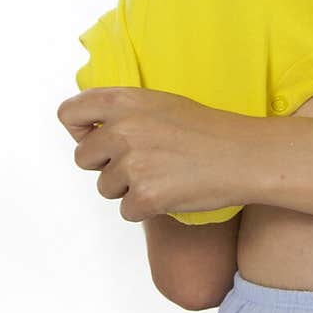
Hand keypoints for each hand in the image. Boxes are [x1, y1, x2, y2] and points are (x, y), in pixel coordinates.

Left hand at [57, 87, 257, 221]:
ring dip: (128, 188)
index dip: (79, 131)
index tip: (96, 139)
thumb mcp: (160, 103)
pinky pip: (126, 211)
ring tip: (163, 175)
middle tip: (142, 162)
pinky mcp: (145, 196)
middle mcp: (122, 130)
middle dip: (105, 165)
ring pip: (104, 188)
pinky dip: (146, 208)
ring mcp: (132, 164)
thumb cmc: (206, 130)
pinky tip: (172, 192)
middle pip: (82, 158)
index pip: (69, 114)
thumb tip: (88, 130)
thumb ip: (122, 112)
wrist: (244, 156)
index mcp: (124, 101)